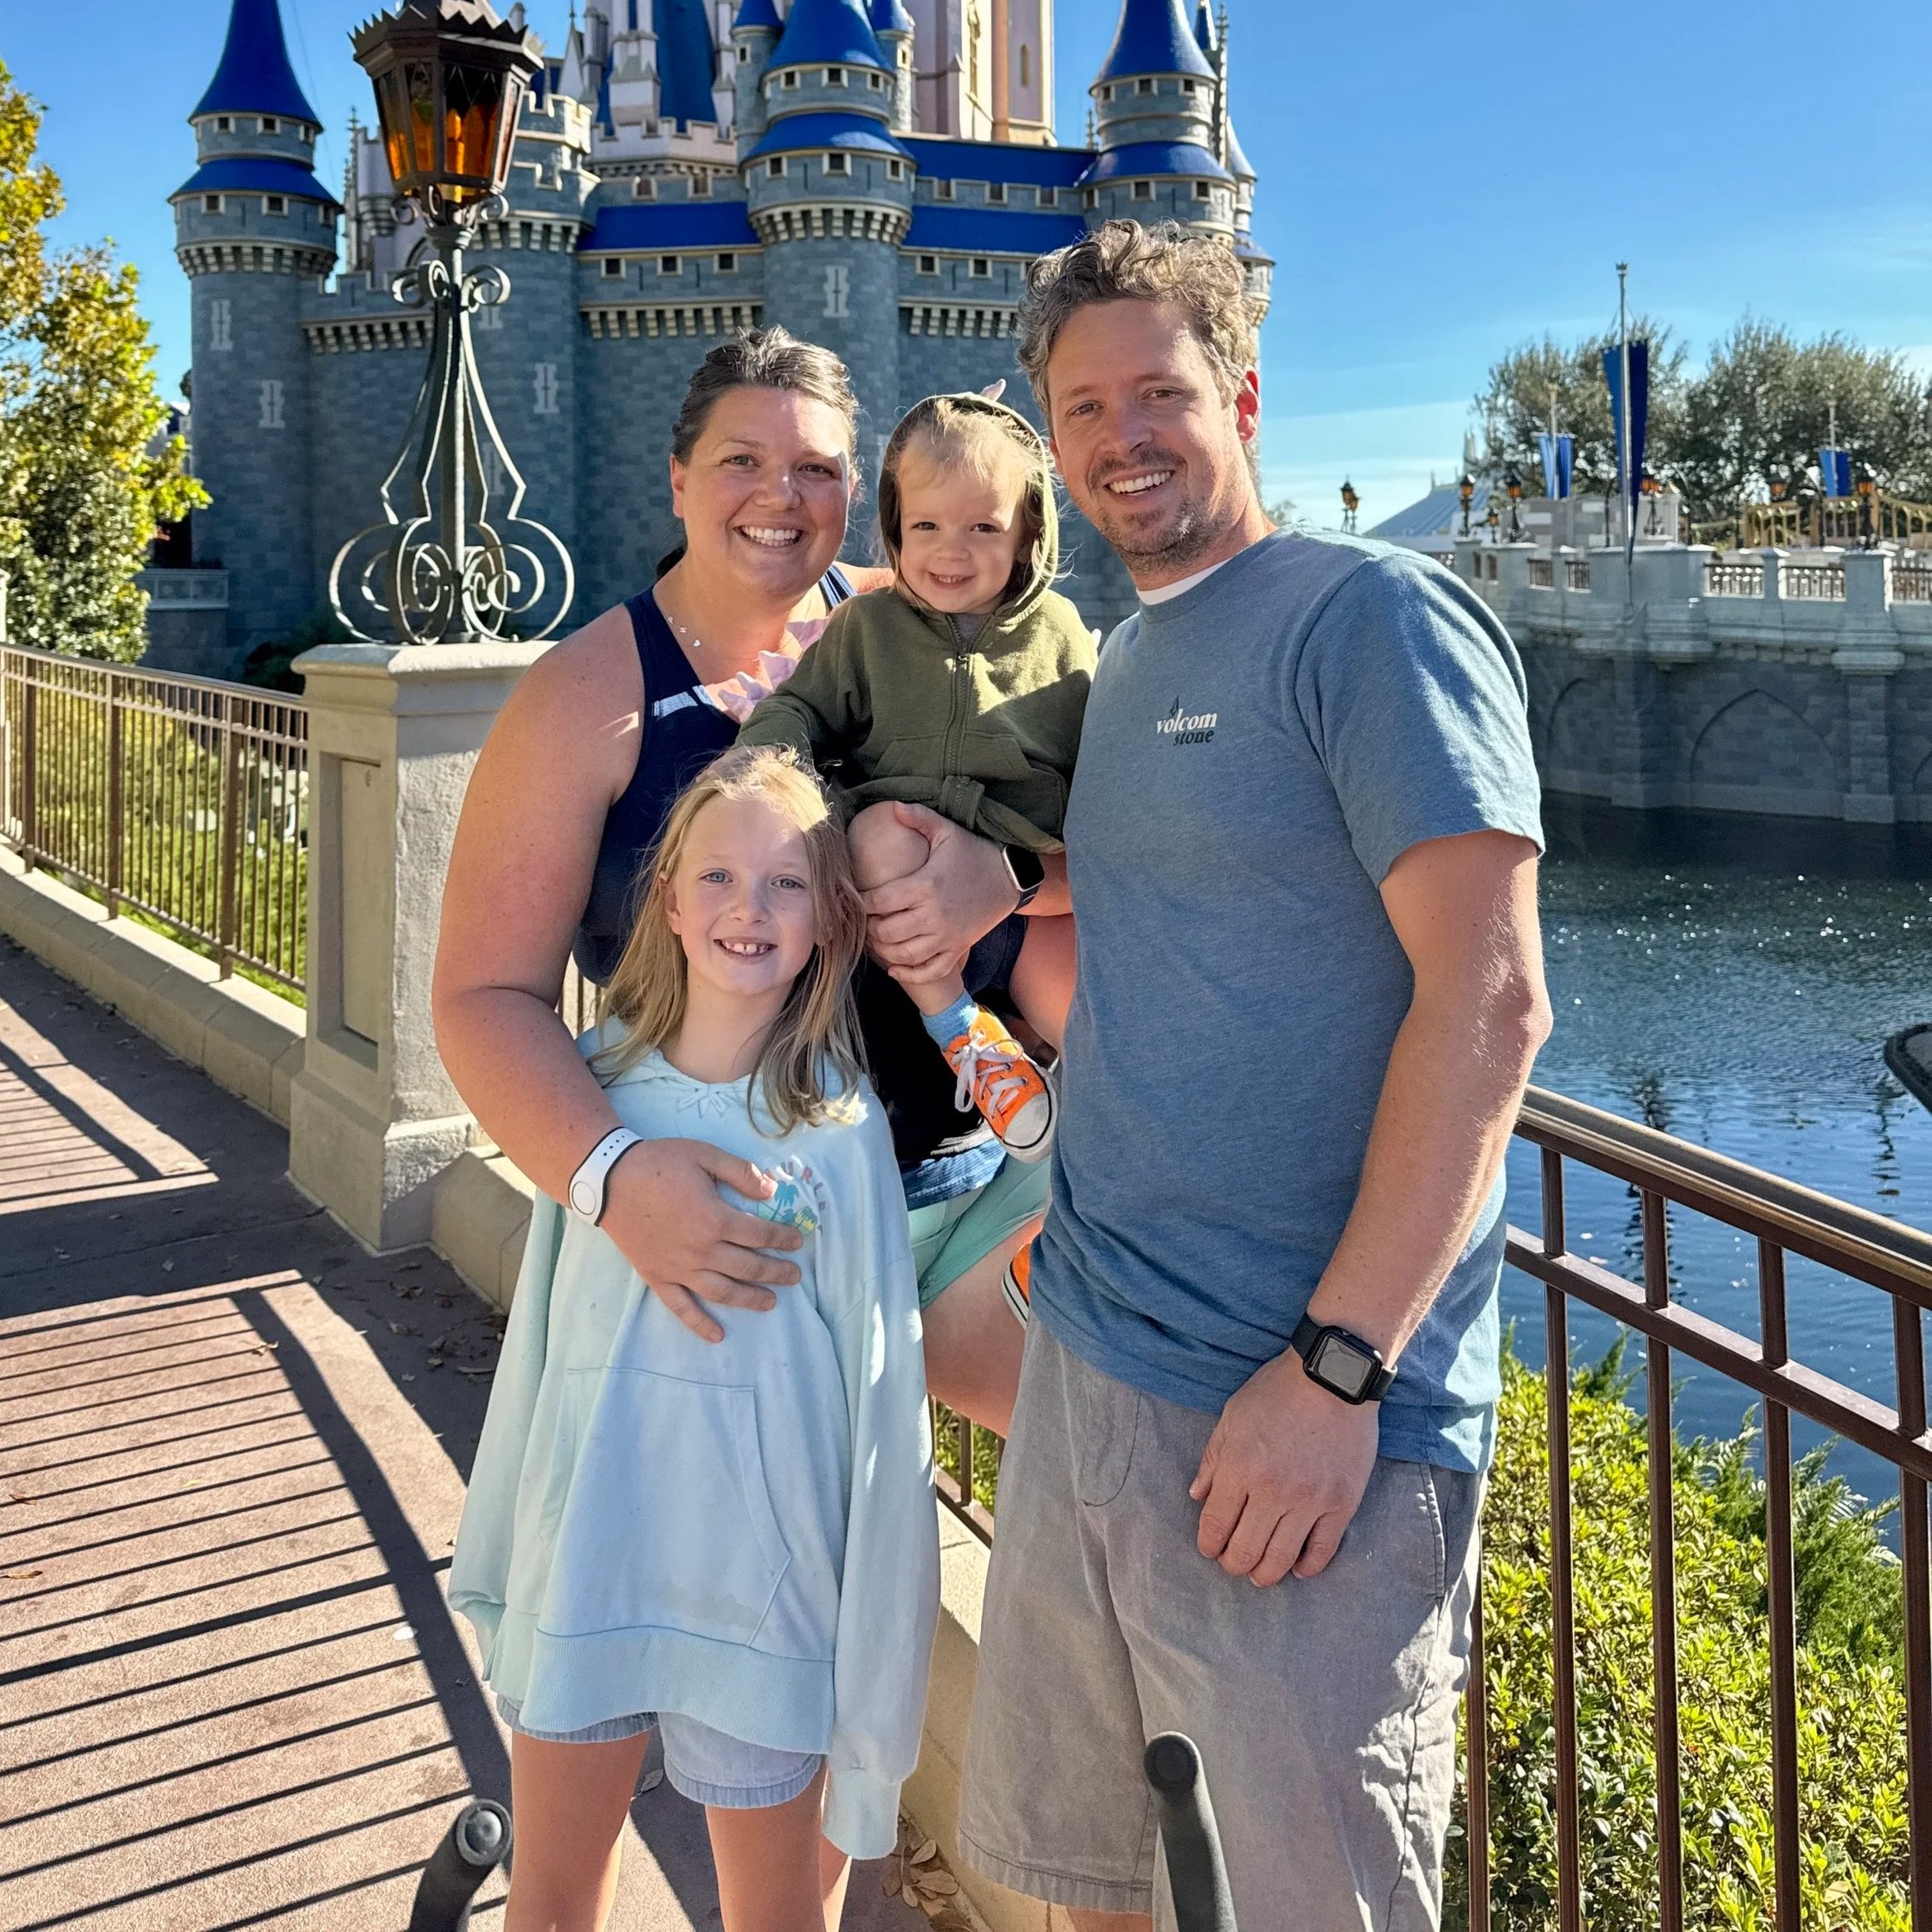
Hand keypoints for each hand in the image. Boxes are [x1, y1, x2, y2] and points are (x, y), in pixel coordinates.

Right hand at [599, 1138, 803, 1344]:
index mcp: (716, 1219)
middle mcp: (702, 1250)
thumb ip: (740, 1172)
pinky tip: (718, 1335)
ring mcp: (679, 1268)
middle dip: (776, 1273)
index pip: (760, 1235)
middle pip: (749, 1268)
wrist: (610, 1180)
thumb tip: (771, 1190)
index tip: (797, 1241)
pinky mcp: (658, 1277)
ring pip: (723, 1292)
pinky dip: (700, 1324)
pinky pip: (681, 1307)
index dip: (782, 1239)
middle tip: (795, 1276)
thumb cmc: (659, 1164)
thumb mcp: (705, 1155)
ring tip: (771, 1303)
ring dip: (750, 1299)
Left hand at [862, 804, 1013, 978]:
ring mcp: (946, 936)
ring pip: (904, 955)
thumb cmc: (973, 853)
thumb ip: (919, 817)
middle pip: (886, 933)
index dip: (862, 903)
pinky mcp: (957, 948)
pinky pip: (930, 971)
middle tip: (867, 920)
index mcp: (925, 886)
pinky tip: (895, 968)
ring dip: (884, 951)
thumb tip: (892, 806)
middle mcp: (933, 915)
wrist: (1008, 877)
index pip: (879, 902)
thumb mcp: (947, 831)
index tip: (858, 899)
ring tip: (878, 940)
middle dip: (870, 929)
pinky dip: (909, 975)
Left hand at [1190, 1347, 1379, 1585]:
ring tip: (1260, 1574)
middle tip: (1234, 1562)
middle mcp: (1272, 1491)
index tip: (1209, 1549)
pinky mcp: (1341, 1504)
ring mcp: (1309, 1501)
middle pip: (1245, 1550)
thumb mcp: (1232, 1416)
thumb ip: (1213, 1459)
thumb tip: (1197, 1496)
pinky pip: (1322, 1551)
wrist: (1334, 1376)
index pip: (1215, 1525)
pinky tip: (1297, 1567)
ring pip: (1281, 1559)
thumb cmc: (1278, 1391)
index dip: (1208, 1545)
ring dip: (1265, 1574)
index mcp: (1240, 1468)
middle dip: (1233, 1564)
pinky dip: (1307, 1567)